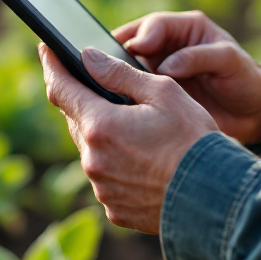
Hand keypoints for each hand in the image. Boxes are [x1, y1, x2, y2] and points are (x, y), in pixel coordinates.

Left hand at [39, 43, 216, 232]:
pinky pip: (107, 177)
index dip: (53, 66)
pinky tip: (142, 157)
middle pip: (77, 119)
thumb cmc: (192, 138)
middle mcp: (93, 160)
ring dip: (103, 133)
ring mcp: (102, 188)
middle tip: (97, 84)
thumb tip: (87, 56)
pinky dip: (116, 162)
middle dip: (84, 100)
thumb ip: (120, 73)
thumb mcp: (163, 92)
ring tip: (134, 126)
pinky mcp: (114, 209)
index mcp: (100, 125)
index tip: (46, 50)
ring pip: (92, 150)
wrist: (213, 197)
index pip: (61, 89)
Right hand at [113, 12, 260, 144]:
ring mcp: (158, 70)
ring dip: (114, 76)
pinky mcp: (155, 94)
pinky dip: (121, 96)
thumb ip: (199, 58)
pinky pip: (132, 91)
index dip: (143, 35)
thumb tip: (166, 67)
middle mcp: (167, 46)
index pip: (155, 25)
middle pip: (132, 43)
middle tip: (102, 66)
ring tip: (101, 87)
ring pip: (126, 68)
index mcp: (185, 28)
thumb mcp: (229, 61)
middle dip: (116, 53)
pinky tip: (112, 106)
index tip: (136, 49)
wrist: (252, 112)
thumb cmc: (244, 78)